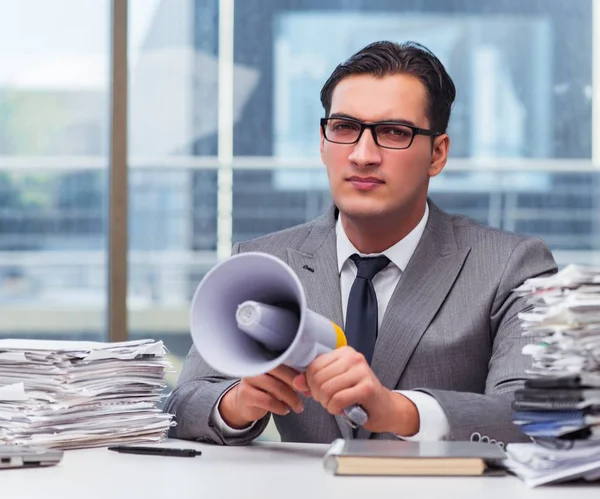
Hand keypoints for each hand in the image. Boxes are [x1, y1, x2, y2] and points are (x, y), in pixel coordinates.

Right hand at [218, 365, 303, 428]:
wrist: (244, 403)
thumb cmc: (266, 389)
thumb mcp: (280, 381)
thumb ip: (293, 378)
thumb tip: (309, 384)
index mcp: (266, 358)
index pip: (285, 360)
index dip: (299, 372)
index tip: (309, 383)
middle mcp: (256, 365)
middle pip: (281, 372)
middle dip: (297, 385)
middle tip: (307, 394)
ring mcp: (249, 379)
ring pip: (276, 387)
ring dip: (291, 399)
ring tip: (298, 407)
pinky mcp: (246, 394)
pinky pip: (268, 401)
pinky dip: (280, 407)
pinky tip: (285, 410)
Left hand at [292, 346, 419, 434]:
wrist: (386, 408)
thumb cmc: (361, 395)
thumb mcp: (335, 383)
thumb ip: (314, 381)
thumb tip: (297, 381)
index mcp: (344, 353)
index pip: (313, 365)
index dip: (310, 383)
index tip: (318, 391)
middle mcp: (353, 358)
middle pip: (318, 378)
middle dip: (318, 395)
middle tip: (328, 401)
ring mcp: (361, 372)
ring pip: (326, 389)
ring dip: (327, 404)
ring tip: (336, 404)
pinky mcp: (367, 388)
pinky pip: (338, 400)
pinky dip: (335, 409)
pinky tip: (343, 409)